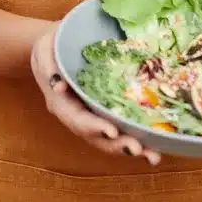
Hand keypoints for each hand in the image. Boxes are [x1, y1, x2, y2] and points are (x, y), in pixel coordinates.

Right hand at [30, 22, 161, 164]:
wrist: (58, 46)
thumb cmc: (53, 45)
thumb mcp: (45, 48)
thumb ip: (49, 65)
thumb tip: (58, 86)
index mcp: (60, 103)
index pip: (76, 119)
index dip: (94, 127)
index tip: (111, 132)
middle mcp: (76, 115)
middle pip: (95, 137)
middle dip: (117, 145)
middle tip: (138, 149)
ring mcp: (91, 116)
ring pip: (109, 140)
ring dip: (130, 149)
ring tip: (152, 156)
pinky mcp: (104, 112)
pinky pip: (119, 129)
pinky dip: (136, 138)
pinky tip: (156, 145)